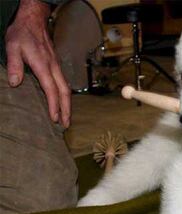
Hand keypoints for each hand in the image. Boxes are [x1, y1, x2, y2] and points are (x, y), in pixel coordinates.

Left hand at [5, 0, 70, 127]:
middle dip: (66, 110)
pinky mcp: (57, 66)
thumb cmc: (22, 33)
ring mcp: (57, 67)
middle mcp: (54, 68)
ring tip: (67, 118)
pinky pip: (64, 84)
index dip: (54, 105)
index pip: (51, 89)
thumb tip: (16, 84)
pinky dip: (65, 96)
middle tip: (66, 125)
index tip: (55, 119)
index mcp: (43, 65)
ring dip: (68, 105)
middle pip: (64, 92)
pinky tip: (63, 102)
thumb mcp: (12, 46)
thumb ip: (15, 65)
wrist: (34, 20)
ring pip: (66, 89)